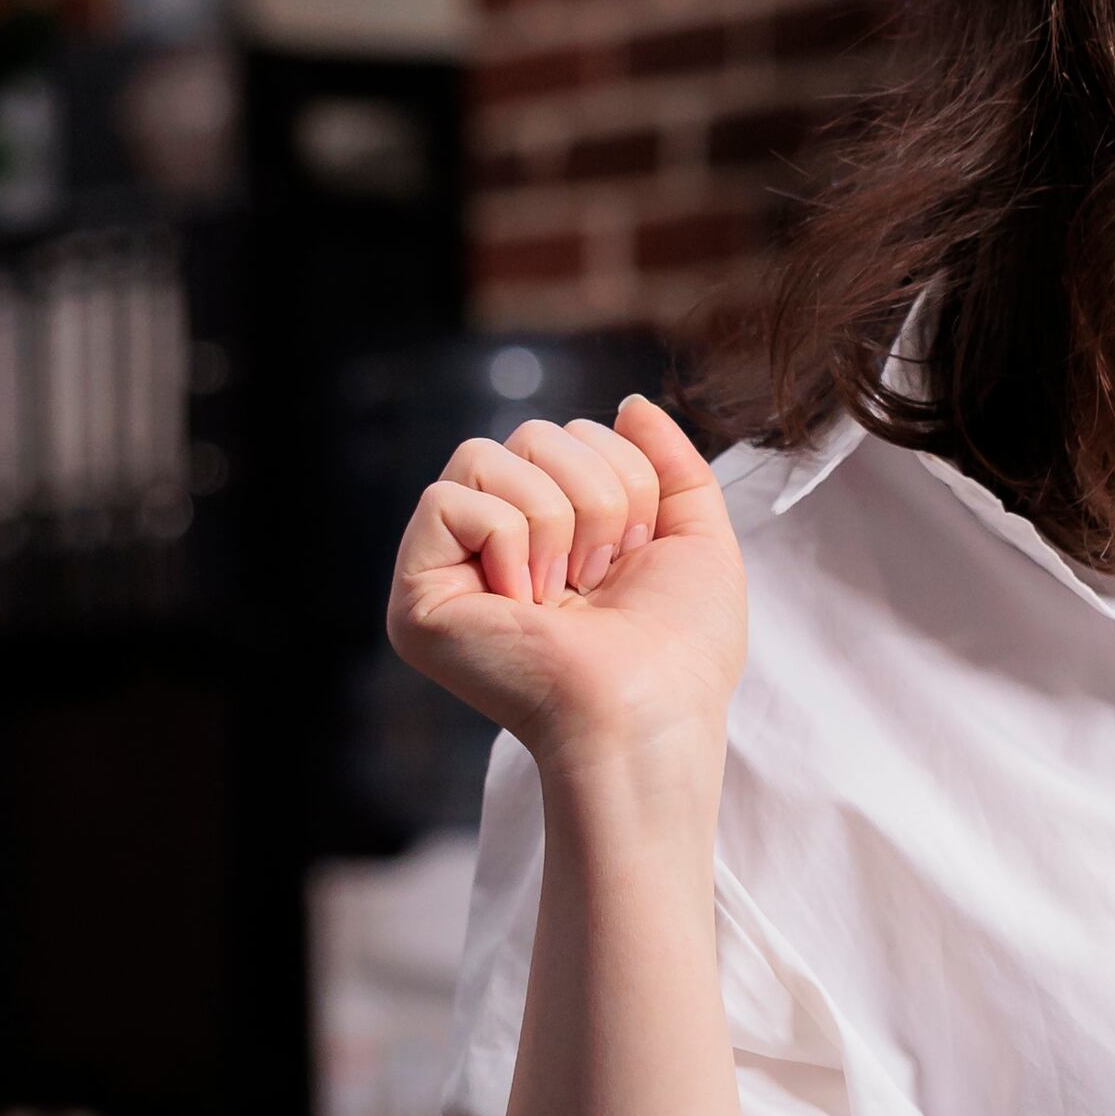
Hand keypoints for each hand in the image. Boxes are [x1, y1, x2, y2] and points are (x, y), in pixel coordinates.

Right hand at [384, 398, 748, 817]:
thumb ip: (670, 464)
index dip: (624, 476)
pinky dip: (506, 537)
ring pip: (483, 453)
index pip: (571, 434)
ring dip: (554, 517)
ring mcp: (451, 572)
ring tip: (566, 588)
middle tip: (602, 574)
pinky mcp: (417, 596)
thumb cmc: (681, 648)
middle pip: (530, 434)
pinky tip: (524, 600)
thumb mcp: (697, 538)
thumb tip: (629, 403)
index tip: (637, 554)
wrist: (652, 713)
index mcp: (554, 534)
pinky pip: (447, 499)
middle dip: (595, 493)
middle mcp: (495, 548)